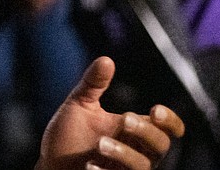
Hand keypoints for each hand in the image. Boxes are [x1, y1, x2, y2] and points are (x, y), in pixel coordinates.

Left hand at [37, 57, 184, 169]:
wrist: (49, 163)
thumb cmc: (68, 135)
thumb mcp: (79, 104)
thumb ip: (93, 83)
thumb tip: (106, 60)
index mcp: (133, 130)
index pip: (168, 129)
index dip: (171, 121)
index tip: (155, 110)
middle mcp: (134, 151)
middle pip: (161, 145)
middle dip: (146, 131)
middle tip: (125, 119)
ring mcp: (123, 169)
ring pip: (143, 166)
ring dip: (125, 153)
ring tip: (99, 144)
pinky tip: (90, 165)